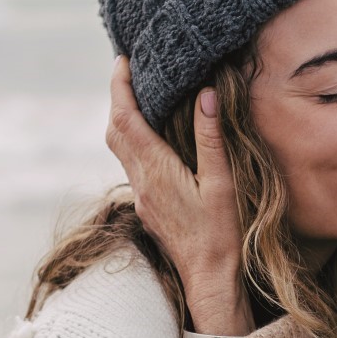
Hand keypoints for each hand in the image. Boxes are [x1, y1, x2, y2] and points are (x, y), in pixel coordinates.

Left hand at [105, 56, 253, 334]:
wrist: (209, 277)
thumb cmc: (221, 232)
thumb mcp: (221, 181)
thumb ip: (210, 137)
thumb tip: (205, 94)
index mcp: (156, 170)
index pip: (126, 119)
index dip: (120, 87)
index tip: (122, 60)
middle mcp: (141, 181)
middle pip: (114, 131)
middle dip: (117, 97)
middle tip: (127, 70)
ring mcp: (141, 195)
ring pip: (120, 148)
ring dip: (122, 118)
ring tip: (138, 95)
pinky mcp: (147, 206)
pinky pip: (132, 163)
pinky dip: (134, 139)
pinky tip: (151, 137)